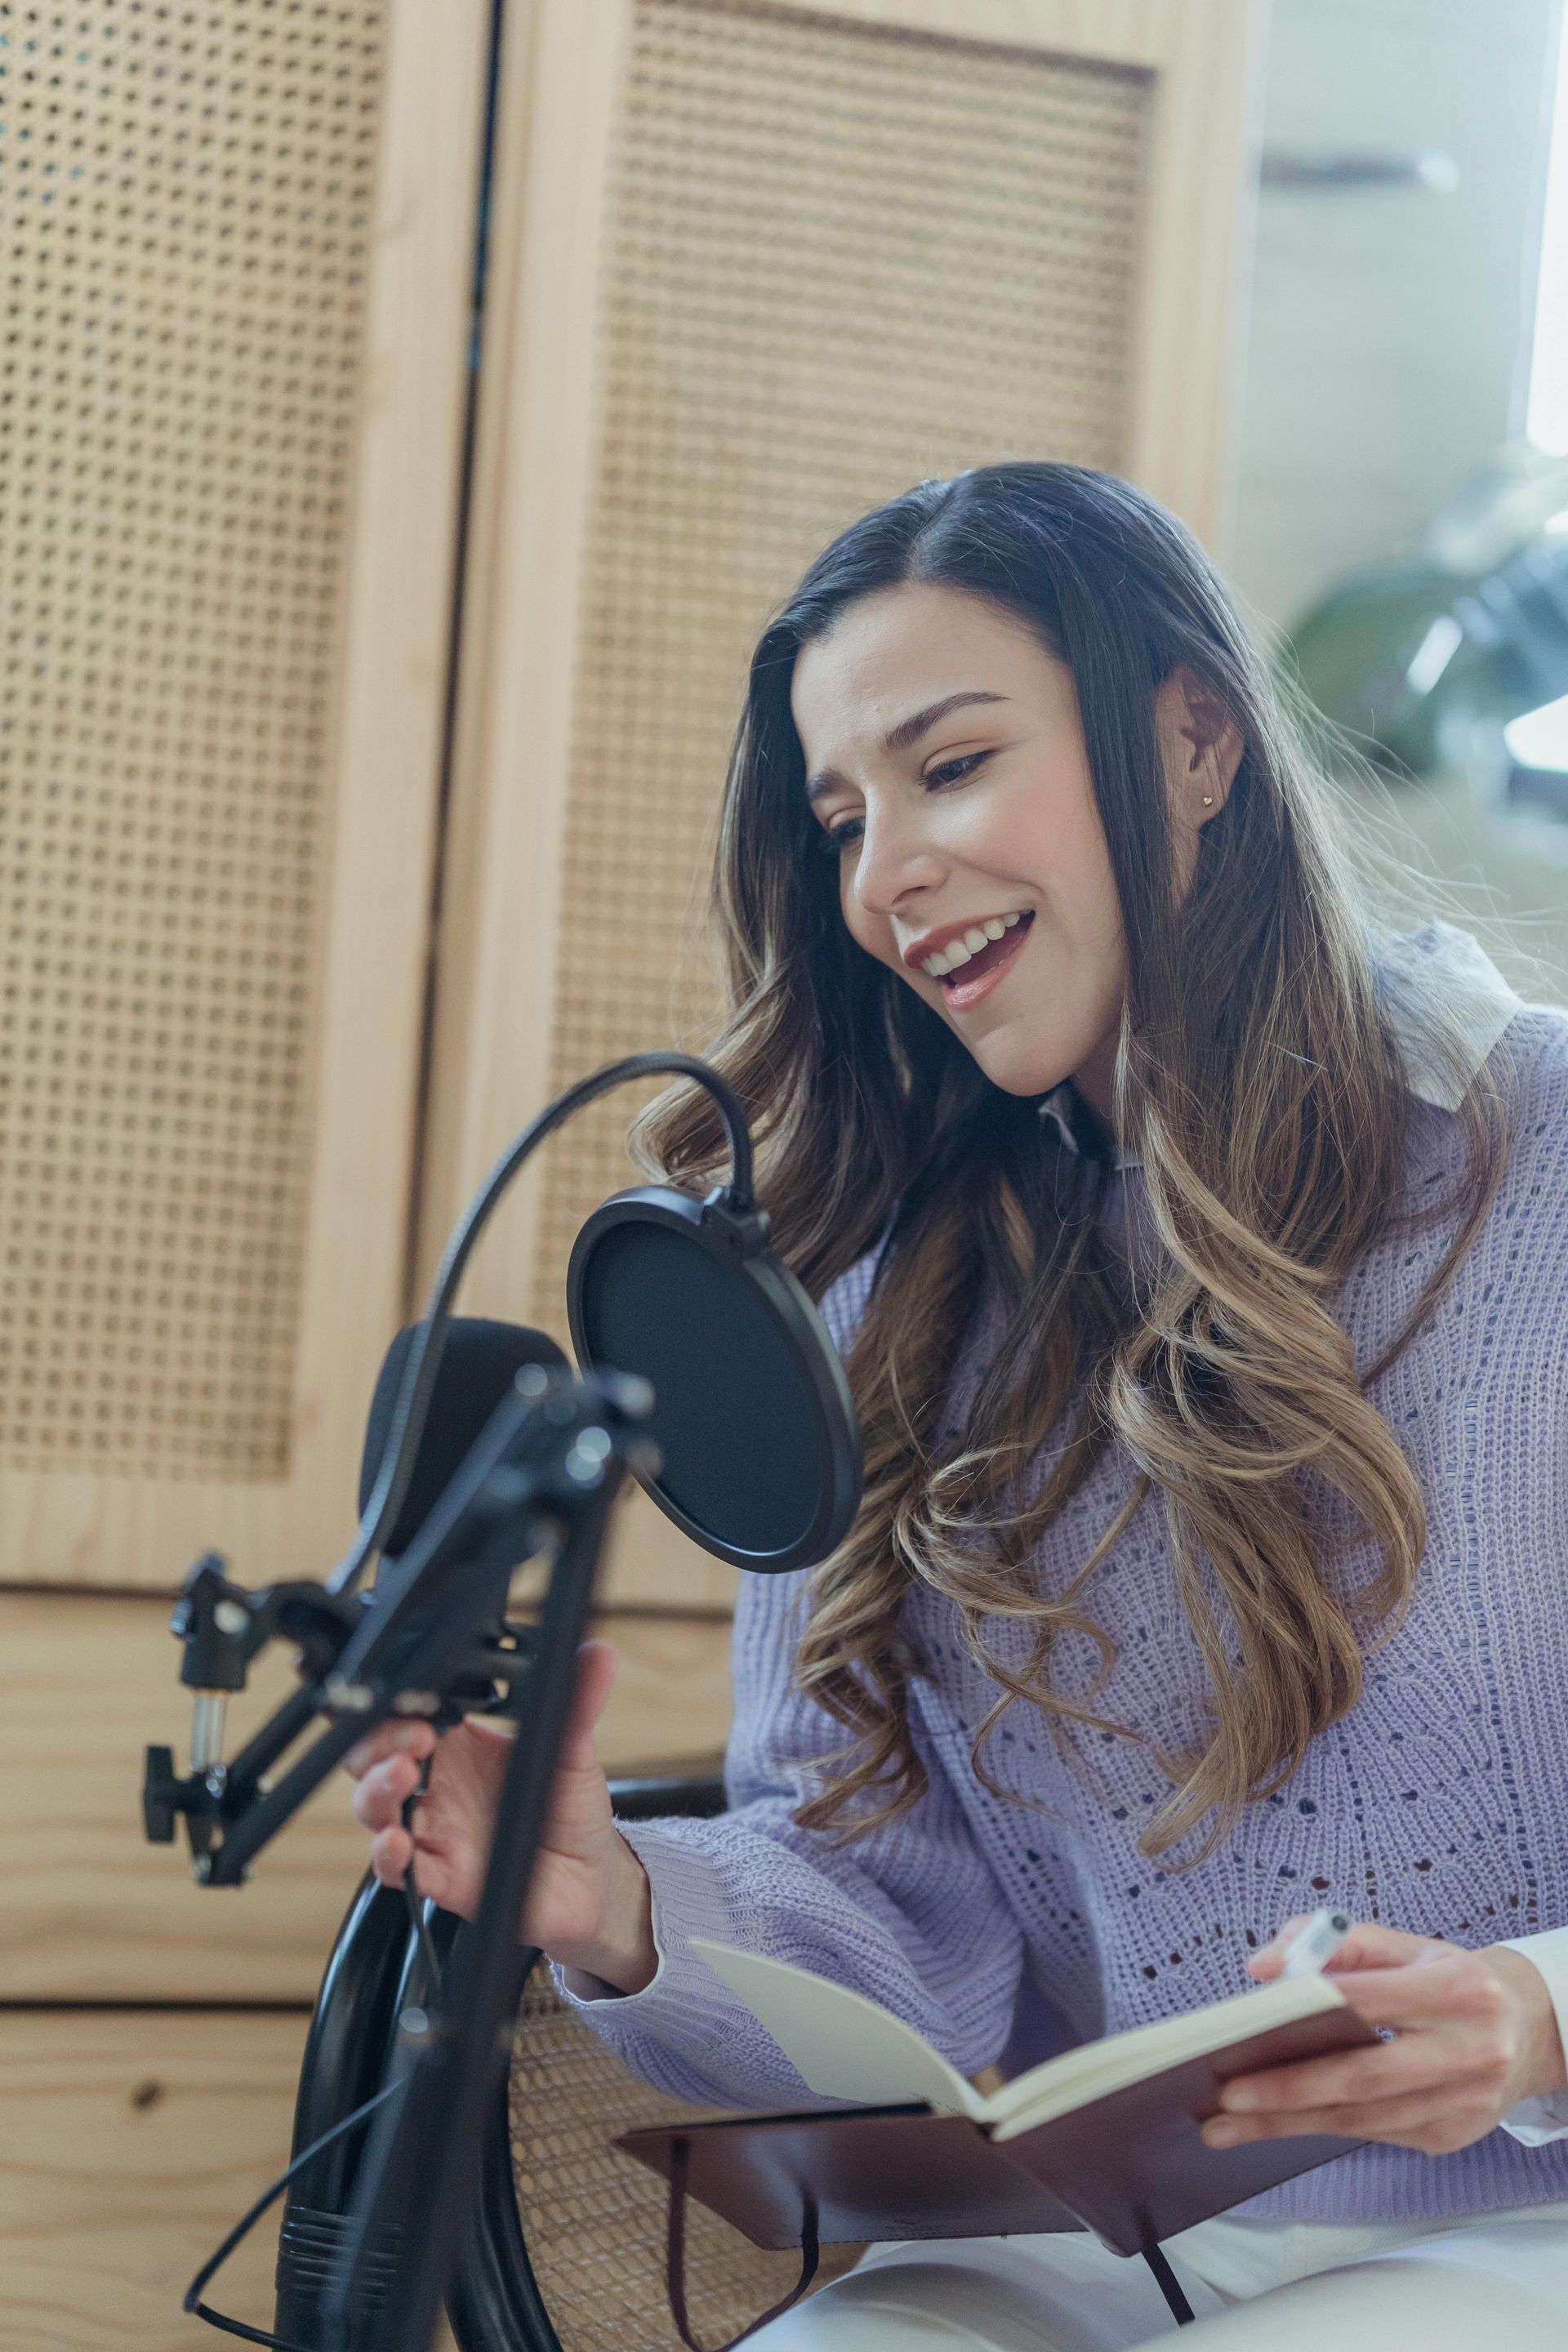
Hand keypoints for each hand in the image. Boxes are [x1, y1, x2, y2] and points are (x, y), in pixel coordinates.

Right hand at [341, 1639, 657, 1992]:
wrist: (591, 1875)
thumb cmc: (569, 1806)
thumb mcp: (575, 1750)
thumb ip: (577, 1703)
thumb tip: (599, 1654)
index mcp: (458, 1743)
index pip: (404, 1710)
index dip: (396, 1696)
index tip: (411, 1688)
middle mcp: (436, 1785)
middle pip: (372, 1755)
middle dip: (378, 1738)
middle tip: (416, 1734)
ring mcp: (433, 1830)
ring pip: (375, 1806)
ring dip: (378, 1787)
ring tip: (404, 1774)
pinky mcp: (441, 1876)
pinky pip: (398, 1869)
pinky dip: (389, 1856)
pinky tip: (395, 1841)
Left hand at [1201, 1918, 1567, 2156]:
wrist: (1527, 2029)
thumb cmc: (1451, 1980)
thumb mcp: (1404, 1946)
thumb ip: (1333, 1942)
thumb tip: (1265, 1966)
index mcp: (1455, 1990)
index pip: (1366, 2000)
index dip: (1303, 2010)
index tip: (1244, 2026)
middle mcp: (1468, 2051)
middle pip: (1363, 2077)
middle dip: (1288, 2090)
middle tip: (1228, 2097)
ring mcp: (1464, 2103)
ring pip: (1364, 2118)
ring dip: (1292, 2122)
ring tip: (1230, 2124)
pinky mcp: (1452, 2136)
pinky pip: (1376, 2133)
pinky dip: (1324, 2127)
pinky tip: (1280, 2124)